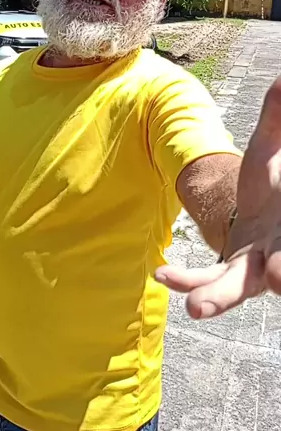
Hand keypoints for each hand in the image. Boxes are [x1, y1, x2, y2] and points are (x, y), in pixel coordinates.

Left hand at [156, 77, 280, 317]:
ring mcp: (250, 273)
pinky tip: (161, 273)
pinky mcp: (225, 278)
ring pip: (236, 289)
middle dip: (279, 277)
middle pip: (278, 271)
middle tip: (279, 282)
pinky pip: (205, 282)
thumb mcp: (271, 150)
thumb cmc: (274, 183)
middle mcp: (276, 255)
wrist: (266, 212)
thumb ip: (278, 121)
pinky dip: (186, 281)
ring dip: (217, 297)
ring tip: (195, 309)